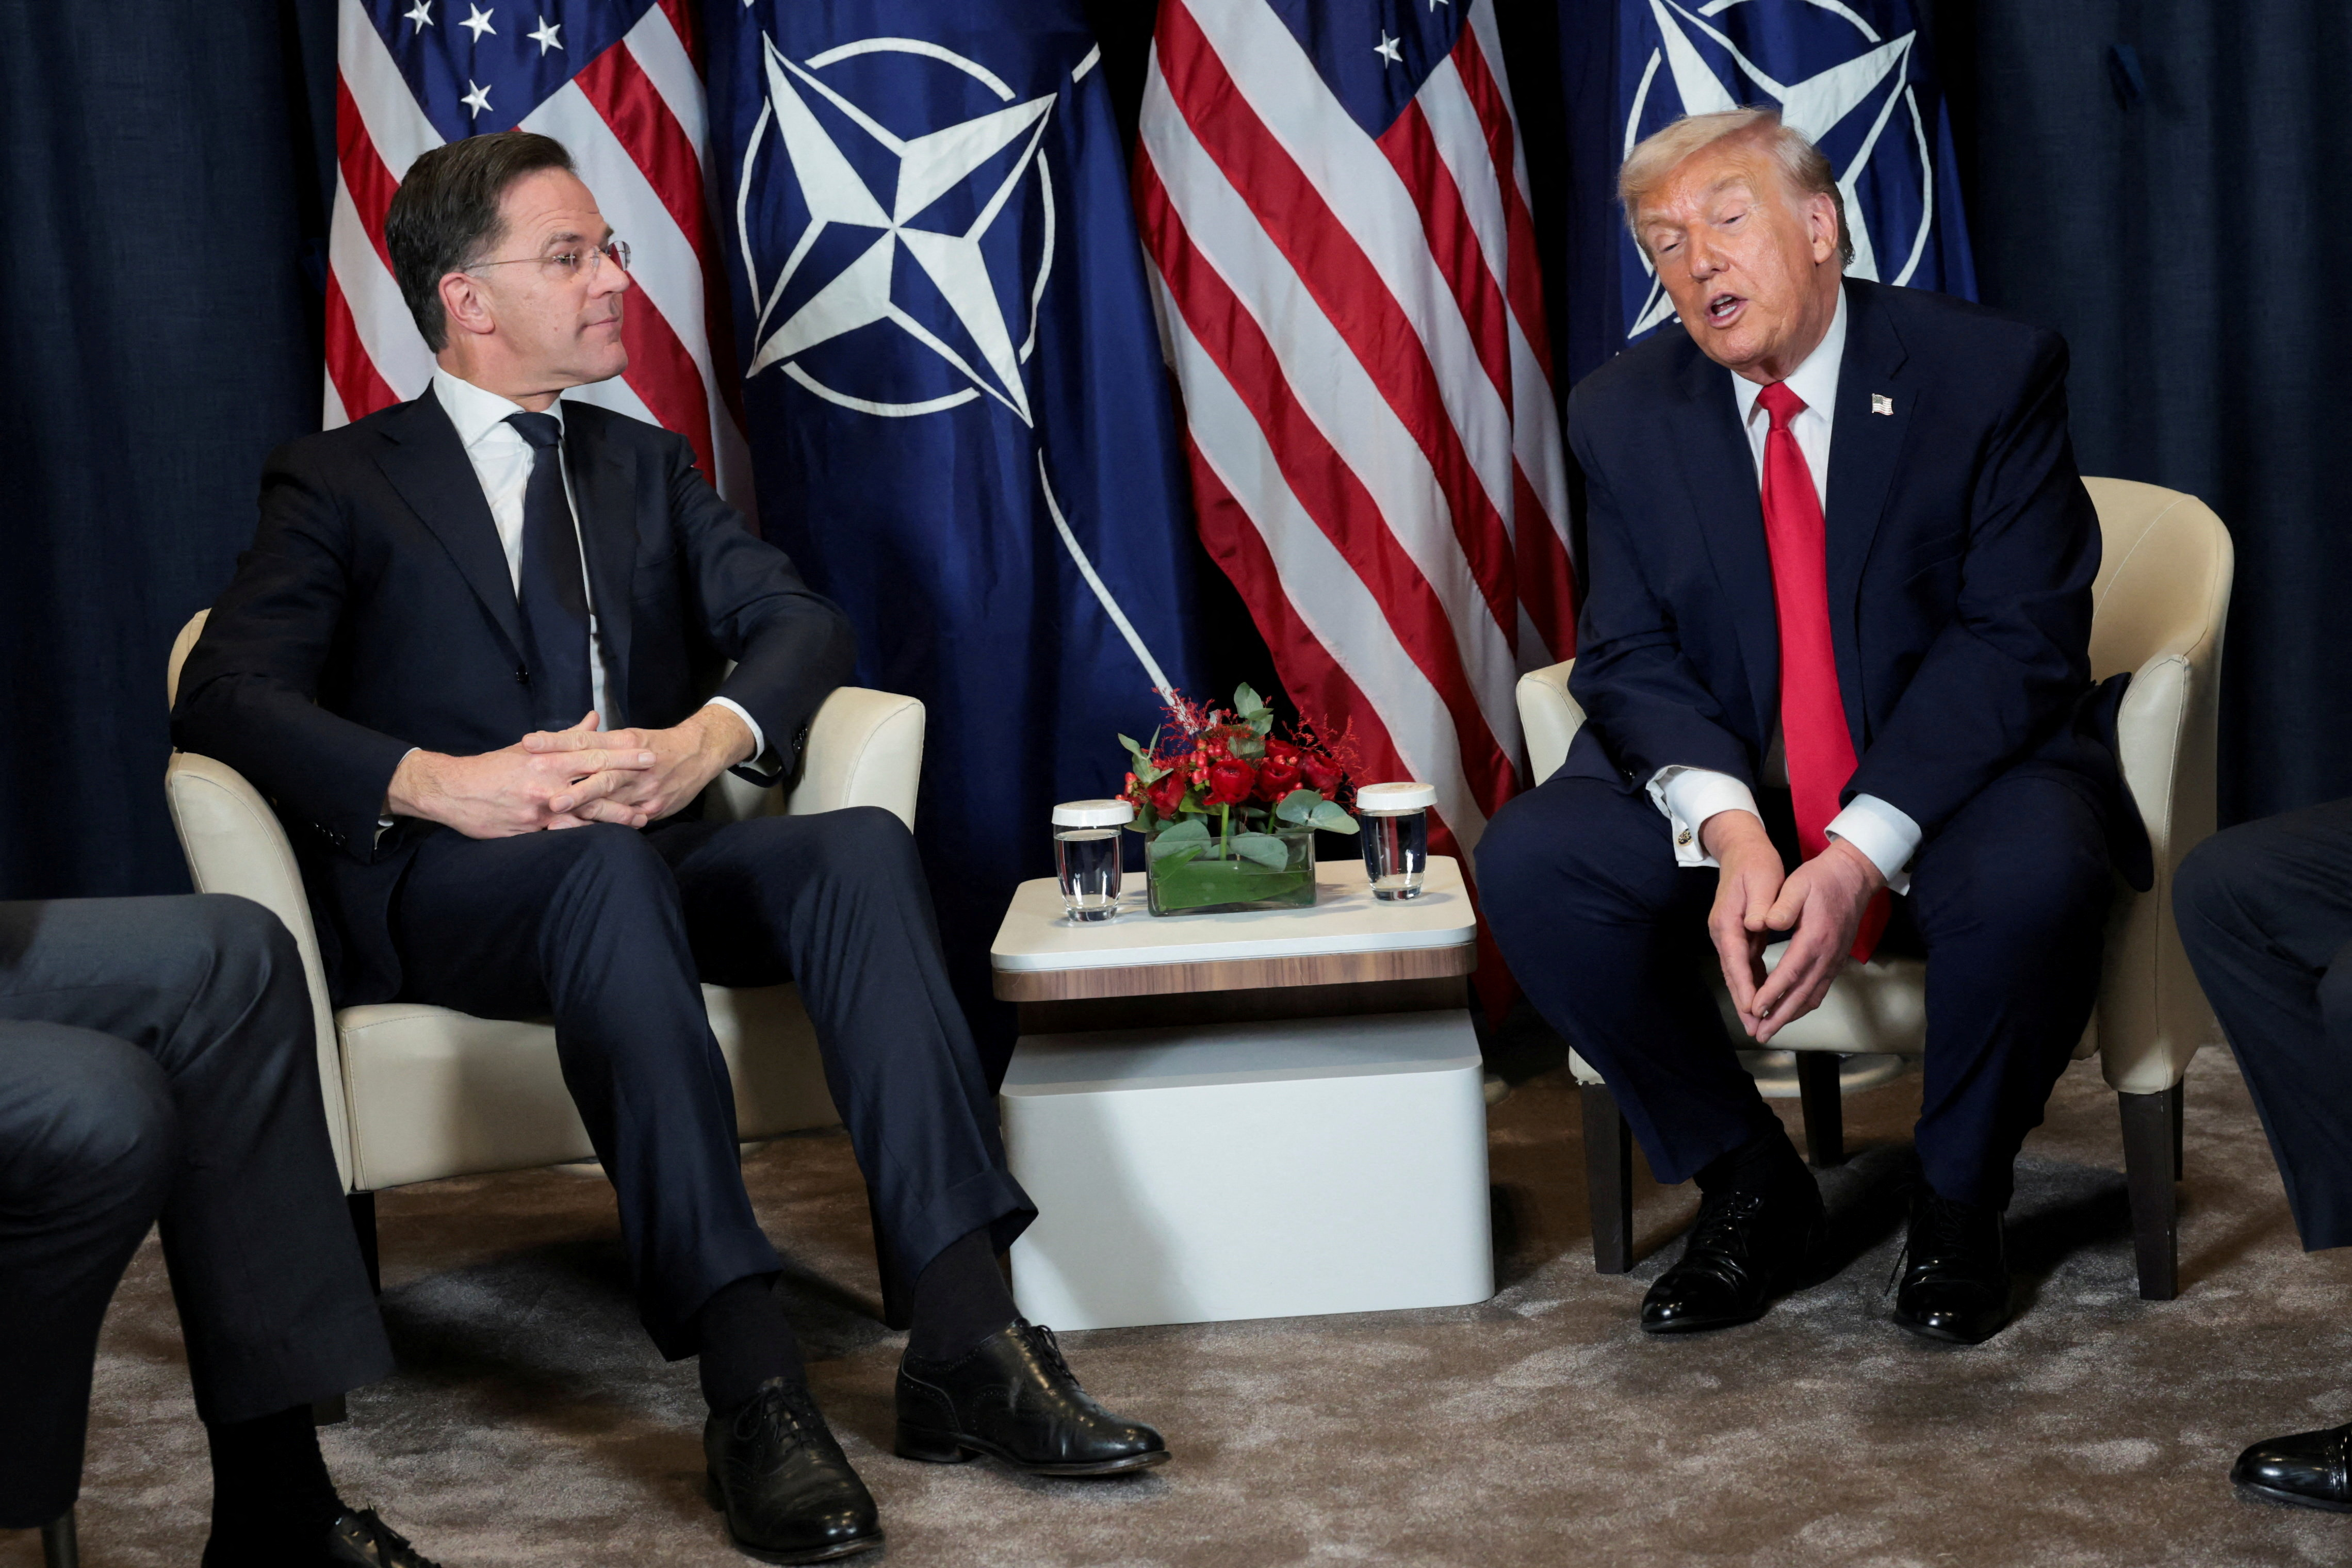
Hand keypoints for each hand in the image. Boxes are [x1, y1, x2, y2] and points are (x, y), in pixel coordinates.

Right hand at [386, 712, 656, 837]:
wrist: (454, 790)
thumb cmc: (494, 767)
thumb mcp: (530, 748)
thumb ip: (567, 737)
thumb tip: (594, 719)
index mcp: (549, 759)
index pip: (594, 754)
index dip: (624, 755)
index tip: (649, 753)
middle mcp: (548, 783)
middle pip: (596, 784)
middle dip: (628, 787)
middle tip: (656, 786)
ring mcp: (541, 809)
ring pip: (586, 814)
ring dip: (615, 817)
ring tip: (641, 820)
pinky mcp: (532, 830)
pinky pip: (566, 834)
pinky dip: (587, 836)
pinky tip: (607, 840)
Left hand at [520, 704, 755, 827]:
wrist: (699, 753)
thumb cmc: (656, 744)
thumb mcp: (628, 736)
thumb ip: (597, 740)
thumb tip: (565, 737)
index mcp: (623, 742)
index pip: (584, 740)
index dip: (557, 742)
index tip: (528, 743)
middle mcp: (633, 766)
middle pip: (598, 775)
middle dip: (572, 787)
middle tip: (546, 796)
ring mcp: (644, 789)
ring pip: (612, 802)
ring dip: (583, 810)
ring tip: (557, 818)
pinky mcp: (652, 809)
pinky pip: (627, 820)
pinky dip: (606, 826)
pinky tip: (584, 835)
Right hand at [1702, 810, 1784, 1039]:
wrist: (1742, 848)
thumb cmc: (1754, 863)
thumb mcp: (1761, 879)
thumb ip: (1759, 904)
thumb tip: (1758, 925)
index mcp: (1727, 921)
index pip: (1736, 960)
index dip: (1745, 987)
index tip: (1753, 1009)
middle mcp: (1724, 932)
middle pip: (1733, 973)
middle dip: (1744, 1002)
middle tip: (1757, 1028)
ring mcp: (1729, 934)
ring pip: (1738, 972)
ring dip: (1748, 997)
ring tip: (1760, 1022)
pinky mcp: (1738, 934)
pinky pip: (1745, 964)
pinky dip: (1752, 983)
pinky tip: (1762, 998)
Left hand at [1747, 836, 1884, 1044]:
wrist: (1854, 876)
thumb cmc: (1822, 879)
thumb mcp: (1797, 885)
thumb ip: (1781, 906)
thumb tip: (1765, 924)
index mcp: (1814, 938)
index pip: (1790, 973)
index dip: (1772, 994)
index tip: (1754, 1009)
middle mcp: (1827, 955)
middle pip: (1802, 994)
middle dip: (1780, 1017)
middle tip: (1761, 1035)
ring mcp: (1834, 960)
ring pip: (1812, 996)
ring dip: (1792, 1015)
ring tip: (1771, 1029)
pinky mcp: (1836, 961)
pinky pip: (1820, 990)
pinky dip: (1804, 1004)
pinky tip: (1790, 1011)